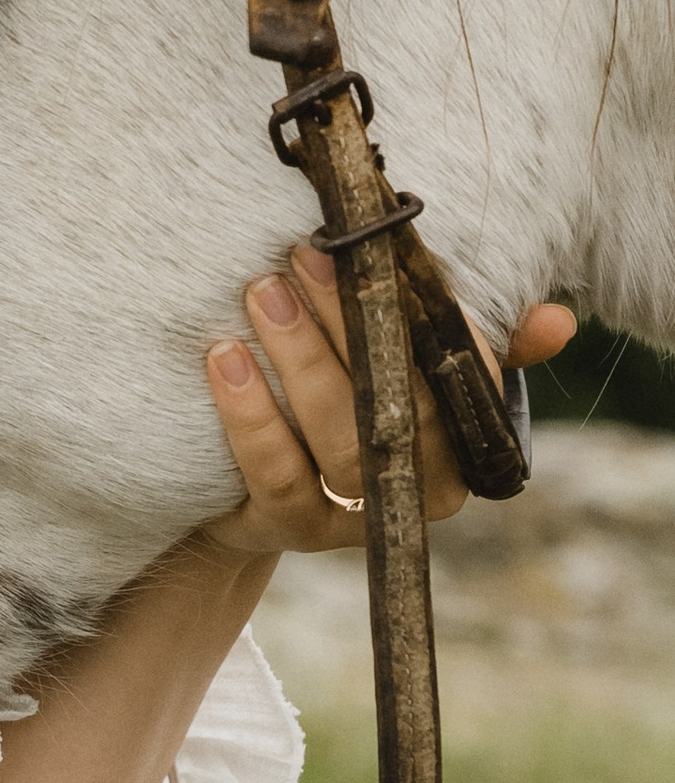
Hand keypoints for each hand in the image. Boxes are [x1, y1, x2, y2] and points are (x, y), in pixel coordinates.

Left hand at [201, 247, 576, 555]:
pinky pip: (277, 473)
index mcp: (462, 442)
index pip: (462, 381)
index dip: (438, 325)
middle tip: (302, 255)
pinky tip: (224, 358)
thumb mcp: (403, 367)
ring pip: (340, 436)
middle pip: (397, 405)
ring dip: (298, 357)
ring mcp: (357, 516)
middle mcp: (422, 488)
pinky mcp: (293, 528)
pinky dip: (250, 413)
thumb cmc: (342, 401)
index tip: (397, 261)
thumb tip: (558, 321)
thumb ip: (463, 339)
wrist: (246, 490)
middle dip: (350, 324)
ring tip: (260, 293)